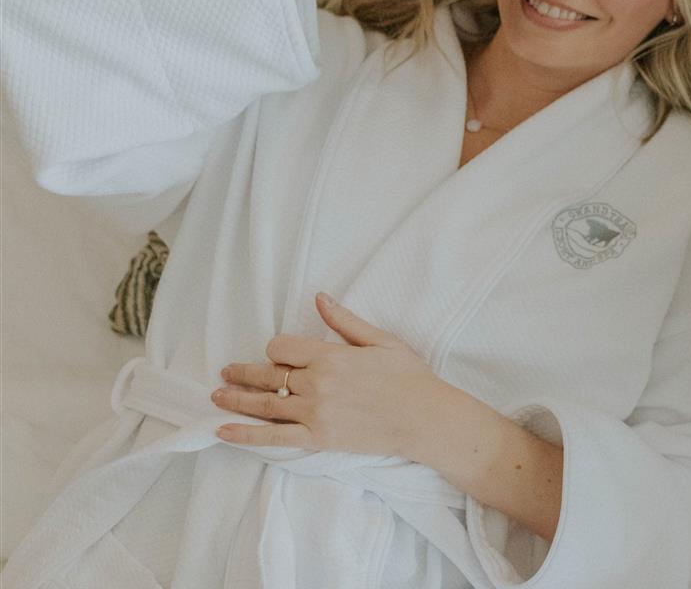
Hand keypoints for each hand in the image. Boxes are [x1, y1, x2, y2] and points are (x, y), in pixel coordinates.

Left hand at [214, 292, 460, 461]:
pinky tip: (223, 430)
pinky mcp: (318, 438)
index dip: (276, 349)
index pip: (282, 347)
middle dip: (243, 373)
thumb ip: (345, 321)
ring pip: (263, 405)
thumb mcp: (381, 340)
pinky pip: (272, 437)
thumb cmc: (409, 377)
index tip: (277, 354)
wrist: (426, 418)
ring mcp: (315, 413)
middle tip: (226, 373)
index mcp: (331, 356)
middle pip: (268, 375)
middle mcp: (317, 383)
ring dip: (235, 400)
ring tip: (216, 396)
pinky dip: (245, 434)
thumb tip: (318, 299)